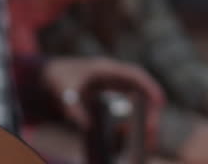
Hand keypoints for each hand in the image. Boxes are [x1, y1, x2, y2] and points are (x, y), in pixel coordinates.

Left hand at [41, 56, 165, 146]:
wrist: (46, 76)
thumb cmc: (57, 78)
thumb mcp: (63, 91)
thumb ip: (74, 107)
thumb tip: (88, 126)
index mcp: (106, 69)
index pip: (135, 74)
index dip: (150, 87)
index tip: (160, 102)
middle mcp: (113, 78)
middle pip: (140, 91)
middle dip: (150, 109)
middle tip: (152, 130)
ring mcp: (111, 88)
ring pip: (135, 102)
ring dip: (143, 119)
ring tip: (147, 139)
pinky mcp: (107, 99)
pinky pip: (125, 110)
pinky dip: (130, 123)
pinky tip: (129, 138)